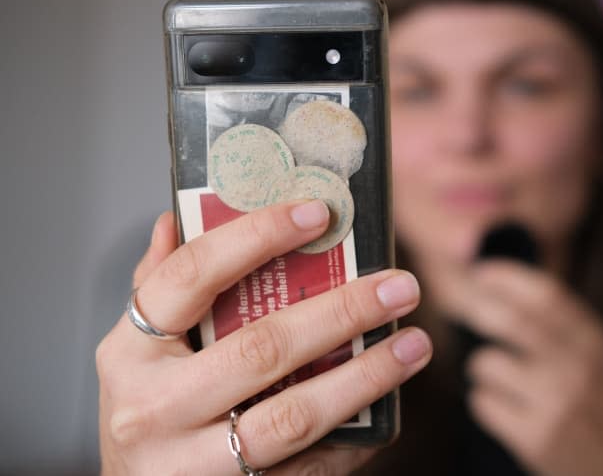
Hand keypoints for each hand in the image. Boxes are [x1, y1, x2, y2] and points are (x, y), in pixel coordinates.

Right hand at [96, 200, 430, 474]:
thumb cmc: (147, 408)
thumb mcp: (136, 349)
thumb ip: (159, 286)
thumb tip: (176, 218)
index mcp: (129, 352)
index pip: (192, 276)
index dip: (256, 237)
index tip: (319, 212)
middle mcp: (154, 409)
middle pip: (261, 349)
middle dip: (341, 312)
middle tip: (399, 286)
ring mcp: (193, 464)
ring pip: (294, 417)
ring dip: (366, 377)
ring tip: (414, 343)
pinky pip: (309, 466)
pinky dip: (356, 433)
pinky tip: (390, 402)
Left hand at [450, 260, 602, 475]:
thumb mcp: (602, 359)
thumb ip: (564, 325)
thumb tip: (504, 283)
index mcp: (595, 342)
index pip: (545, 293)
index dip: (506, 276)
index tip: (481, 272)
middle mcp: (578, 367)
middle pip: (509, 320)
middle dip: (478, 311)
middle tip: (467, 312)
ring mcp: (557, 404)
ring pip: (486, 363)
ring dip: (481, 369)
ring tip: (498, 380)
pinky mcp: (536, 439)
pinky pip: (482, 403)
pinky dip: (486, 405)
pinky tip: (504, 412)